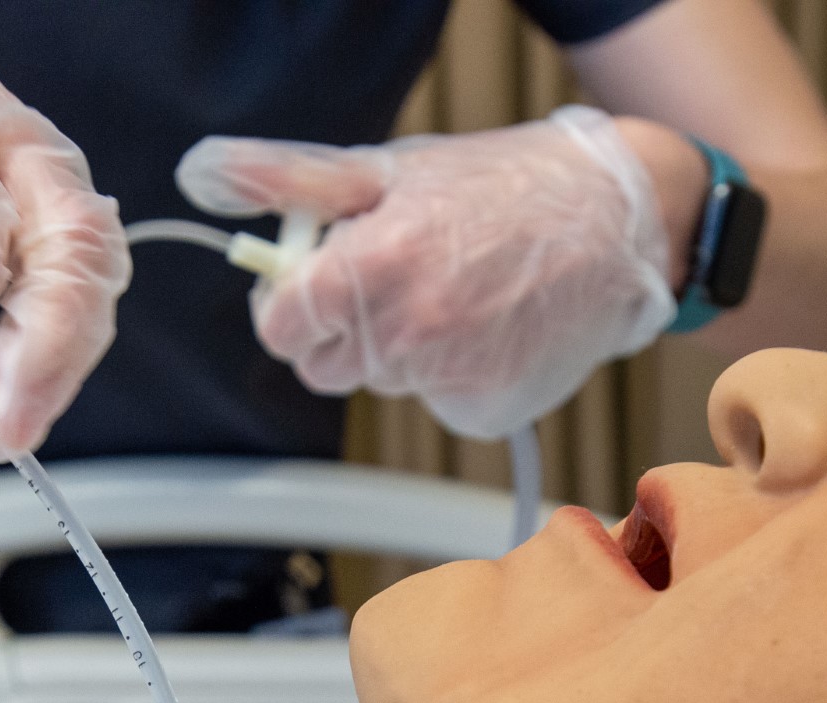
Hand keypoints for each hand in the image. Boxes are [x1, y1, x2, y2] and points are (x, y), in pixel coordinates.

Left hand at [176, 106, 675, 437]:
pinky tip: (490, 328)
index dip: (290, 305)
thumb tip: (205, 175)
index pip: (278, 329)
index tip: (315, 284)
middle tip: (396, 279)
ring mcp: (449, 379)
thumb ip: (292, 182)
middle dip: (341, 330)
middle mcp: (407, 333)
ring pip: (382, 382)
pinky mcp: (485, 410)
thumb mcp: (389, 168)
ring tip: (457, 293)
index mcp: (372, 266)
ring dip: (401, 349)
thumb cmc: (502, 187)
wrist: (621, 221)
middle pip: (322, 367)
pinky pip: (437, 404)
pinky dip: (454, 375)